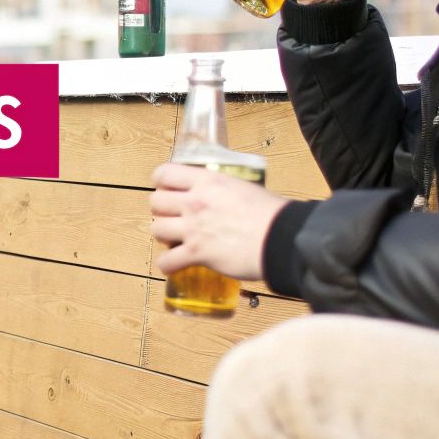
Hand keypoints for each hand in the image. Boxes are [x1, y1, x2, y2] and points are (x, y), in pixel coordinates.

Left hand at [149, 163, 287, 281]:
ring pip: (156, 230)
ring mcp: (193, 228)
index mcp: (207, 181)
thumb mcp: (243, 188)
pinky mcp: (196, 254)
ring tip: (177, 240)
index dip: (161, 183)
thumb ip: (222, 190)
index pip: (164, 173)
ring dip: (164, 236)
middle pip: (155, 202)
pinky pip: (166, 262)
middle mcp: (194, 202)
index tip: (168, 190)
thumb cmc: (272, 213)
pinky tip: (177, 264)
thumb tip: (219, 196)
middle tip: (176, 217)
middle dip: (163, 211)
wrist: (283, 238)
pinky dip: (168, 265)